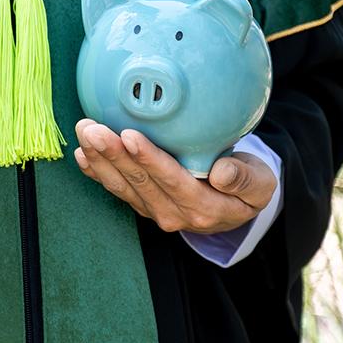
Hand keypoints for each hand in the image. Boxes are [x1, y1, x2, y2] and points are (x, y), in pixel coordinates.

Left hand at [73, 119, 275, 233]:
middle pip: (139, 182)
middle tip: (93, 129)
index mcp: (204, 207)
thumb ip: (245, 179)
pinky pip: (117, 189)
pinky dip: (97, 172)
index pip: (172, 181)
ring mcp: (155, 211)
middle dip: (113, 154)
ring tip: (84, 133)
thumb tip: (222, 173)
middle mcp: (174, 214)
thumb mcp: (260, 184)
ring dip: (99, 159)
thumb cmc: (248, 187)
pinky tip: (82, 155)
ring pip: (122, 185)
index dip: (149, 159)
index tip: (130, 136)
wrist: (235, 209)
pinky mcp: (142, 204)